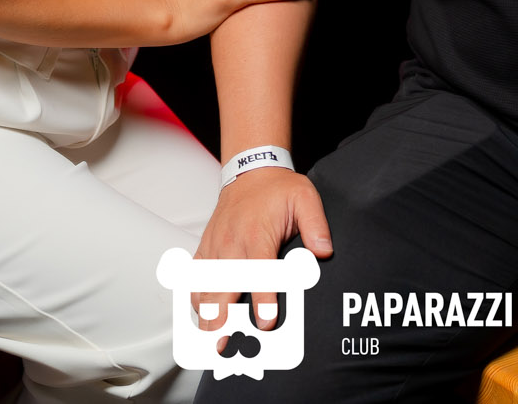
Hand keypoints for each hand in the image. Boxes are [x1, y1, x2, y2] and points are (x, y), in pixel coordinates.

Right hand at [192, 167, 332, 331]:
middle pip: (223, 288)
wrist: (249, 171)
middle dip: (222, 319)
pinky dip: (194, 298)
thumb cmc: (278, 188)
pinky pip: (194, 277)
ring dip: (206, 315)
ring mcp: (215, 248)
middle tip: (225, 346)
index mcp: (257, 235)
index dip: (262, 299)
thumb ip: (316, 226)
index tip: (266, 322)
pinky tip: (200, 317)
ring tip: (209, 341)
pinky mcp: (205, 249)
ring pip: (204, 287)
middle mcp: (232, 244)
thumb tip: (323, 252)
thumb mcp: (305, 198)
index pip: (259, 272)